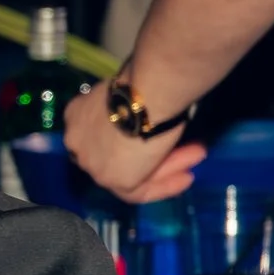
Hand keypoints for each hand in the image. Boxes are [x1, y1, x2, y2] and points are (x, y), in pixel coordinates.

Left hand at [62, 82, 206, 202]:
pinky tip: (186, 178)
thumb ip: (126, 109)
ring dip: (166, 166)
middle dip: (150, 154)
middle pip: (115, 157)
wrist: (148, 94)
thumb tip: (142, 115)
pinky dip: (165, 186)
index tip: (154, 133)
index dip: (129, 139)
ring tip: (197, 154)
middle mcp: (76, 143)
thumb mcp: (128, 93)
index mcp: (76, 116)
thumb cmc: (143, 84)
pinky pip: (141, 189)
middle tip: (183, 148)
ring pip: (130, 173)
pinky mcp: (113, 180)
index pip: (100, 136)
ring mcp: (92, 164)